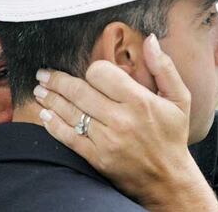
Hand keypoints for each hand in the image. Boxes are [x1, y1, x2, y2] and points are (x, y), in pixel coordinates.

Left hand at [34, 34, 217, 211]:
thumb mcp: (179, 99)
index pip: (100, 73)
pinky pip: (69, 137)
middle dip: (56, 80)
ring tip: (38, 89)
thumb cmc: (171, 135)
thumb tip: (149, 39)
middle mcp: (120, 119)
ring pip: (70, 113)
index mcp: (138, 100)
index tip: (90, 72)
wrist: (168, 179)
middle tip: (42, 74)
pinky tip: (44, 114)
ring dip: (50, 99)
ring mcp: (106, 140)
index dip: (92, 70)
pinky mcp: (97, 158)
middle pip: (79, 92)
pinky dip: (53, 125)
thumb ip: (164, 68)